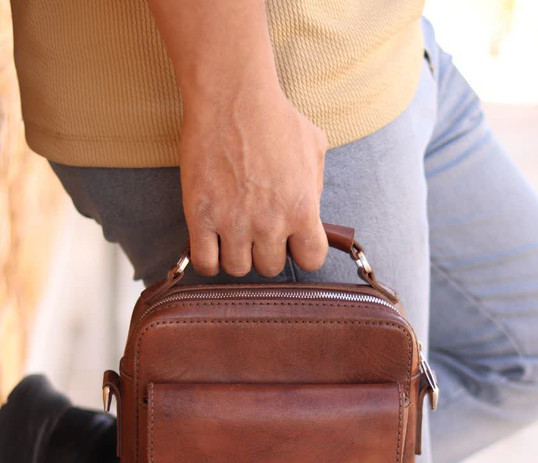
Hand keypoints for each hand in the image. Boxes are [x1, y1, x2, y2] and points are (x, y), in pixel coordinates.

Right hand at [180, 80, 328, 277]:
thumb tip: (311, 212)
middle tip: (258, 231)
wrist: (231, 96)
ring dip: (237, 256)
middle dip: (266, 252)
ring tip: (234, 235)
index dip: (302, 253)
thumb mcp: (314, 149)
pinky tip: (211, 244)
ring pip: (238, 269)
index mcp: (301, 209)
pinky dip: (209, 260)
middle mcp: (269, 223)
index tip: (293, 243)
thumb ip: (315, 188)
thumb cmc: (274, 116)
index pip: (311, 260)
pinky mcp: (201, 216)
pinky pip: (205, 263)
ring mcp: (233, 222)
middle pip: (271, 267)